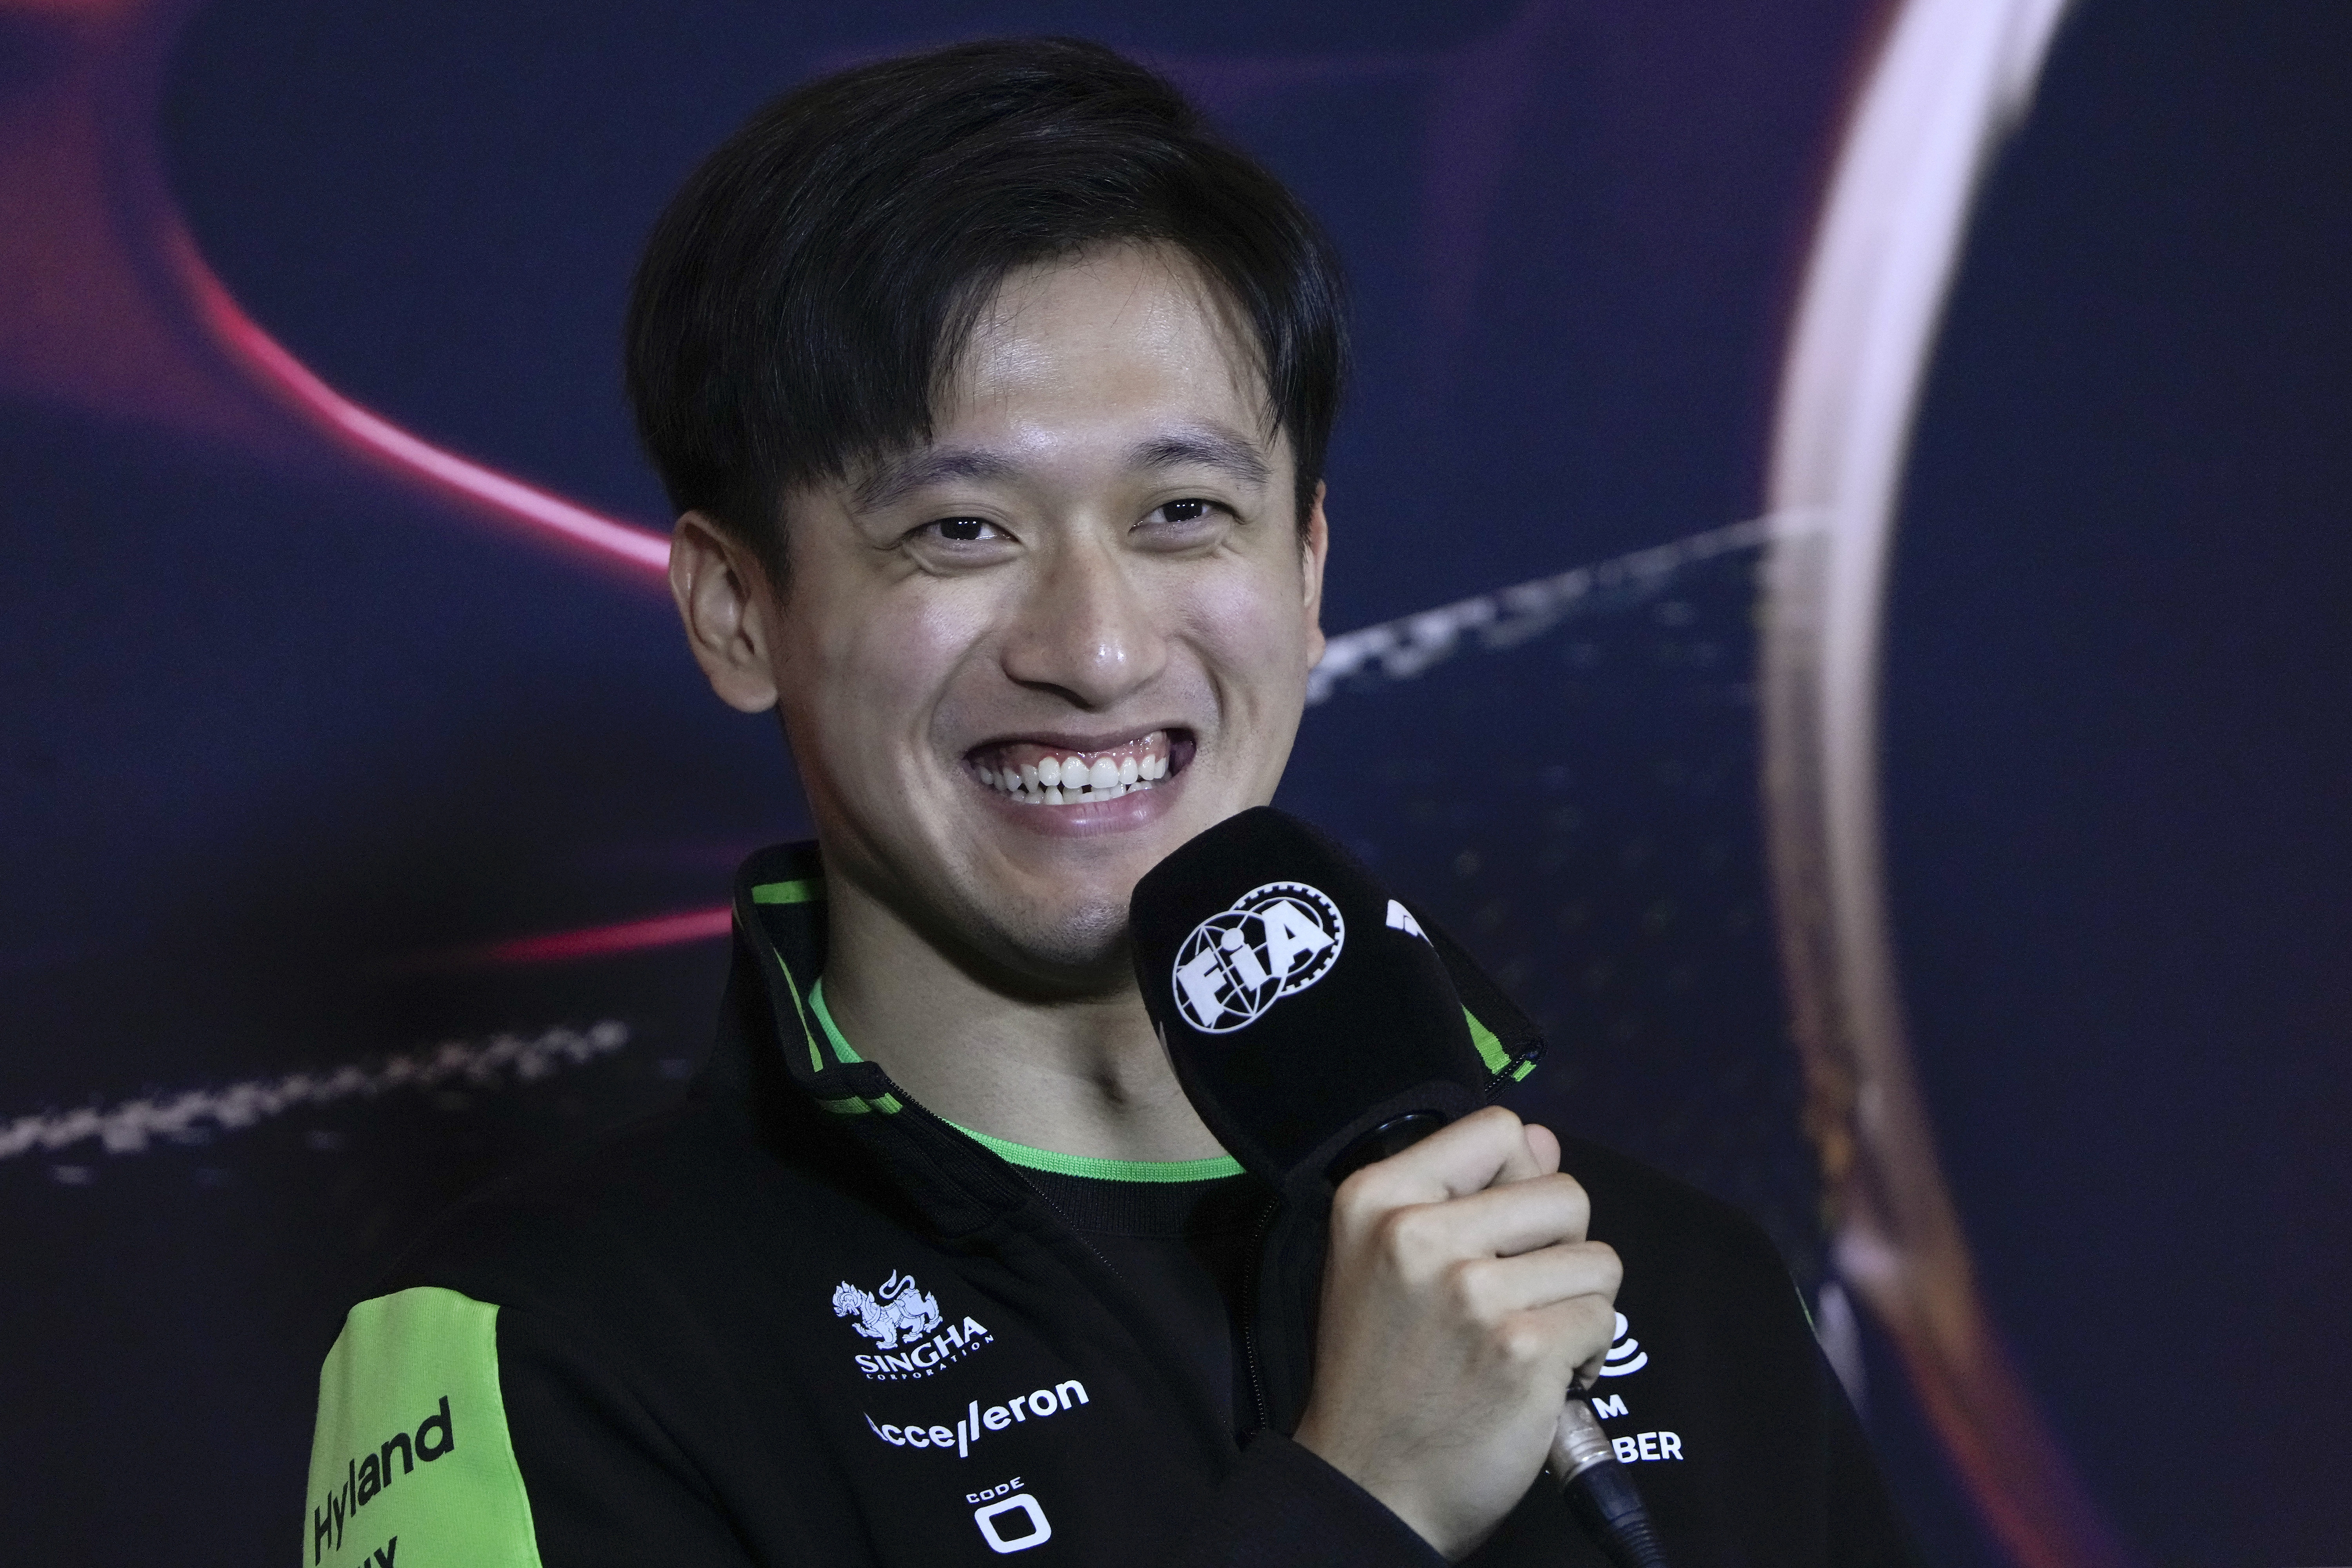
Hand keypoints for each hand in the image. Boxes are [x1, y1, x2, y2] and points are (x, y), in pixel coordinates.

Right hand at [1292, 1106, 1621, 1560]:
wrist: (1368, 1484)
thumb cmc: (1382, 1370)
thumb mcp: (1388, 1260)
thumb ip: (1465, 1190)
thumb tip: (1542, 1139)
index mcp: (1375, 1197)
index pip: (1497, 1130)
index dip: (1518, 1179)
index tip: (1499, 1233)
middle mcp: (1416, 1233)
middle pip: (1562, 1193)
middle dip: (1560, 1249)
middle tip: (1516, 1298)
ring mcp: (1470, 1292)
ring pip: (1596, 1259)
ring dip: (1576, 1305)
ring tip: (1528, 1340)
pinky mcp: (1520, 1350)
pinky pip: (1602, 1318)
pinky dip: (1585, 1354)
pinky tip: (1540, 1378)